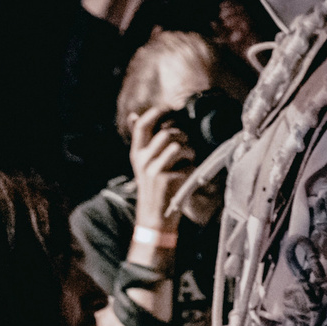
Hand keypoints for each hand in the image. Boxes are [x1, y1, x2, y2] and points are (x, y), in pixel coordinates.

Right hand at [128, 107, 194, 227]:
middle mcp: (144, 160)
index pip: (143, 126)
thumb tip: (134, 115)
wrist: (154, 216)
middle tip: (186, 143)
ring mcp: (156, 170)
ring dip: (190, 151)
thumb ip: (142, 141)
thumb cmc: (153, 186)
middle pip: (168, 134)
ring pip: (179, 146)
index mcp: (137, 154)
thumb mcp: (142, 163)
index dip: (157, 113)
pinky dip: (192, 168)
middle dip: (182, 135)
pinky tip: (187, 176)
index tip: (169, 109)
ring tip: (188, 160)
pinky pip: (189, 164)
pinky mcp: (170, 180)